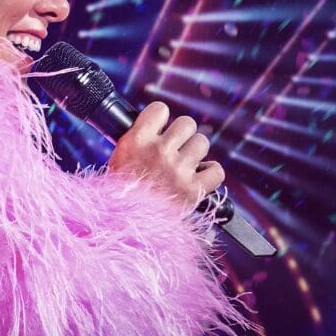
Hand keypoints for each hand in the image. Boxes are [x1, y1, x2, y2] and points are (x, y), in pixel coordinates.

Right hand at [106, 101, 224, 212]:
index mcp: (137, 141)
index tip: (161, 128)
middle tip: (175, 149)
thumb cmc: (118, 194)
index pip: (160, 109)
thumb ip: (138, 140)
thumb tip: (155, 128)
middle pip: (187, 123)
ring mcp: (178, 170)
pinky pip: (217, 171)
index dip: (162, 119)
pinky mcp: (193, 191)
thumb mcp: (119, 158)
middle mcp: (159, 151)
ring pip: (202, 143)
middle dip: (183, 135)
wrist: (122, 226)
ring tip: (185, 165)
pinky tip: (199, 178)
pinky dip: (211, 174)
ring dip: (196, 153)